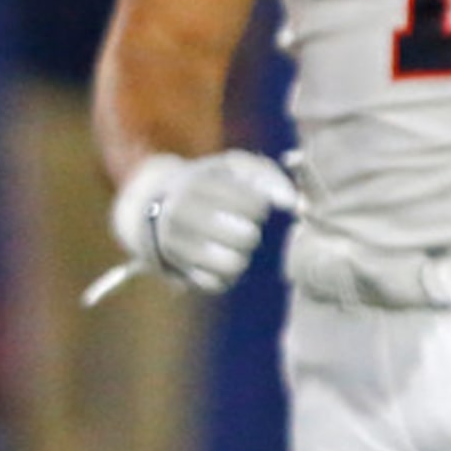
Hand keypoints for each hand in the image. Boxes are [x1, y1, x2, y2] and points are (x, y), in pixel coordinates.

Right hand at [98, 150, 298, 300]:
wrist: (158, 204)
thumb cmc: (210, 182)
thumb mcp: (233, 166)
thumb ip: (267, 175)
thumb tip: (292, 204)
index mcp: (196, 185)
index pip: (254, 206)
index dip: (260, 205)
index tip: (249, 201)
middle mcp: (180, 215)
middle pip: (246, 237)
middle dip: (251, 230)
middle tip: (241, 223)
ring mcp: (176, 246)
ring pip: (233, 264)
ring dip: (241, 254)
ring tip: (233, 243)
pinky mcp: (179, 272)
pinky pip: (218, 284)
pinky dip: (227, 274)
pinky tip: (222, 257)